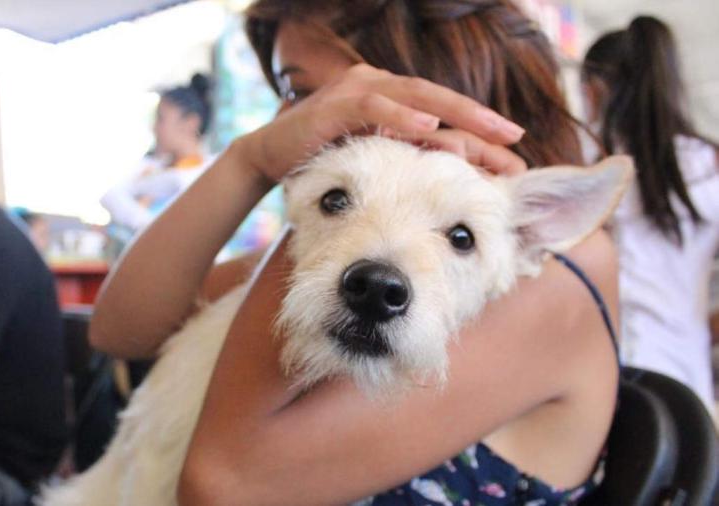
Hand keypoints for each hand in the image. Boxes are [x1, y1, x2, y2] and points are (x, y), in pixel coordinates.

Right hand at [239, 63, 525, 181]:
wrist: (268, 158)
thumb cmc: (322, 161)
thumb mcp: (373, 160)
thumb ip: (406, 158)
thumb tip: (454, 174)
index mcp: (391, 101)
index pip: (441, 113)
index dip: (477, 130)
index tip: (513, 154)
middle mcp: (379, 87)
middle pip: (439, 101)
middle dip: (479, 120)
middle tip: (515, 140)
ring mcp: (357, 90)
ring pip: (416, 97)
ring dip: (453, 115)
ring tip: (489, 132)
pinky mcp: (335, 103)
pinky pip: (374, 107)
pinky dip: (402, 116)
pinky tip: (429, 128)